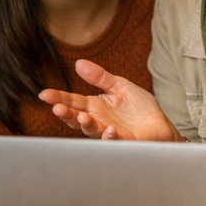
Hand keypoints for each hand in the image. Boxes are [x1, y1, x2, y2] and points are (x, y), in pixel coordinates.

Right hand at [39, 59, 182, 141]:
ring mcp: (109, 133)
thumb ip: (99, 77)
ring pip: (92, 132)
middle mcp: (98, 121)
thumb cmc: (139, 106)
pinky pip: (114, 141)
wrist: (160, 124)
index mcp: (95, 106)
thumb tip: (78, 63)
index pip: (73, 101)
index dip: (58, 98)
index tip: (44, 94)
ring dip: (86, 125)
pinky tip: (110, 129)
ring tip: (83, 117)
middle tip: (57, 108)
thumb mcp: (119, 86)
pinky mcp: (125, 142)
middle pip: (77, 118)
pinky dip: (110, 137)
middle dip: (66, 114)